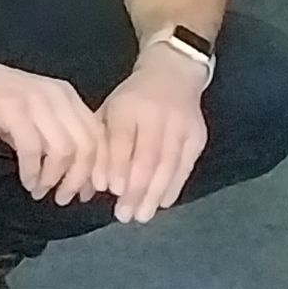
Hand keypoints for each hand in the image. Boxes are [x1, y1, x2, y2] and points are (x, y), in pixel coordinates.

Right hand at [0, 51, 109, 205]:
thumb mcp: (27, 115)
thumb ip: (50, 136)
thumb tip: (71, 173)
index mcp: (65, 95)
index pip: (98, 134)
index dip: (98, 168)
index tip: (89, 193)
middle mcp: (57, 95)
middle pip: (87, 145)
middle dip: (79, 179)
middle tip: (64, 199)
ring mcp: (35, 100)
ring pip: (64, 149)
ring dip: (55, 178)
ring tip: (42, 192)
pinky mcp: (12, 109)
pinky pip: (33, 149)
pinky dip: (33, 171)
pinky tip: (27, 182)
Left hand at [91, 48, 210, 222]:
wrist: (173, 73)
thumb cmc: (132, 100)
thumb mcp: (109, 112)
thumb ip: (99, 147)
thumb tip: (90, 187)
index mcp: (127, 105)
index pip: (122, 139)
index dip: (118, 165)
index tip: (112, 190)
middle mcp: (156, 114)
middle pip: (147, 156)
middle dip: (136, 189)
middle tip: (124, 215)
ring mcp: (181, 125)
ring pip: (168, 164)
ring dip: (154, 193)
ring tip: (141, 215)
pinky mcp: (197, 135)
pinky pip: (186, 165)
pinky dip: (174, 186)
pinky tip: (162, 202)